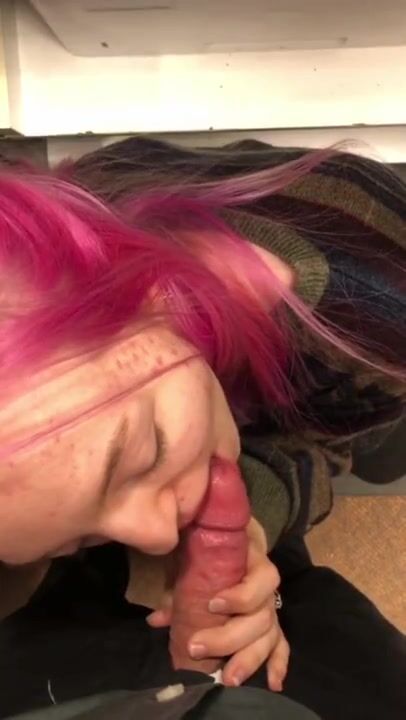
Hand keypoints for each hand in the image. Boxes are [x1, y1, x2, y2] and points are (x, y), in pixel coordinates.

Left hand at [147, 518, 289, 691]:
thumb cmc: (210, 547)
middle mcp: (266, 590)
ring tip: (229, 678)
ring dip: (249, 658)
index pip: (261, 580)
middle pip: (261, 617)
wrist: (228, 539)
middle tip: (196, 648)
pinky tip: (273, 683)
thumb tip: (156, 619)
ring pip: (269, 636)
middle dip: (229, 637)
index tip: (212, 604)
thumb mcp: (195, 555)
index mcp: (253, 563)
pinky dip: (278, 664)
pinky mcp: (271, 626)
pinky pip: (280, 645)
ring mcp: (270, 610)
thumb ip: (178, 584)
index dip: (241, 596)